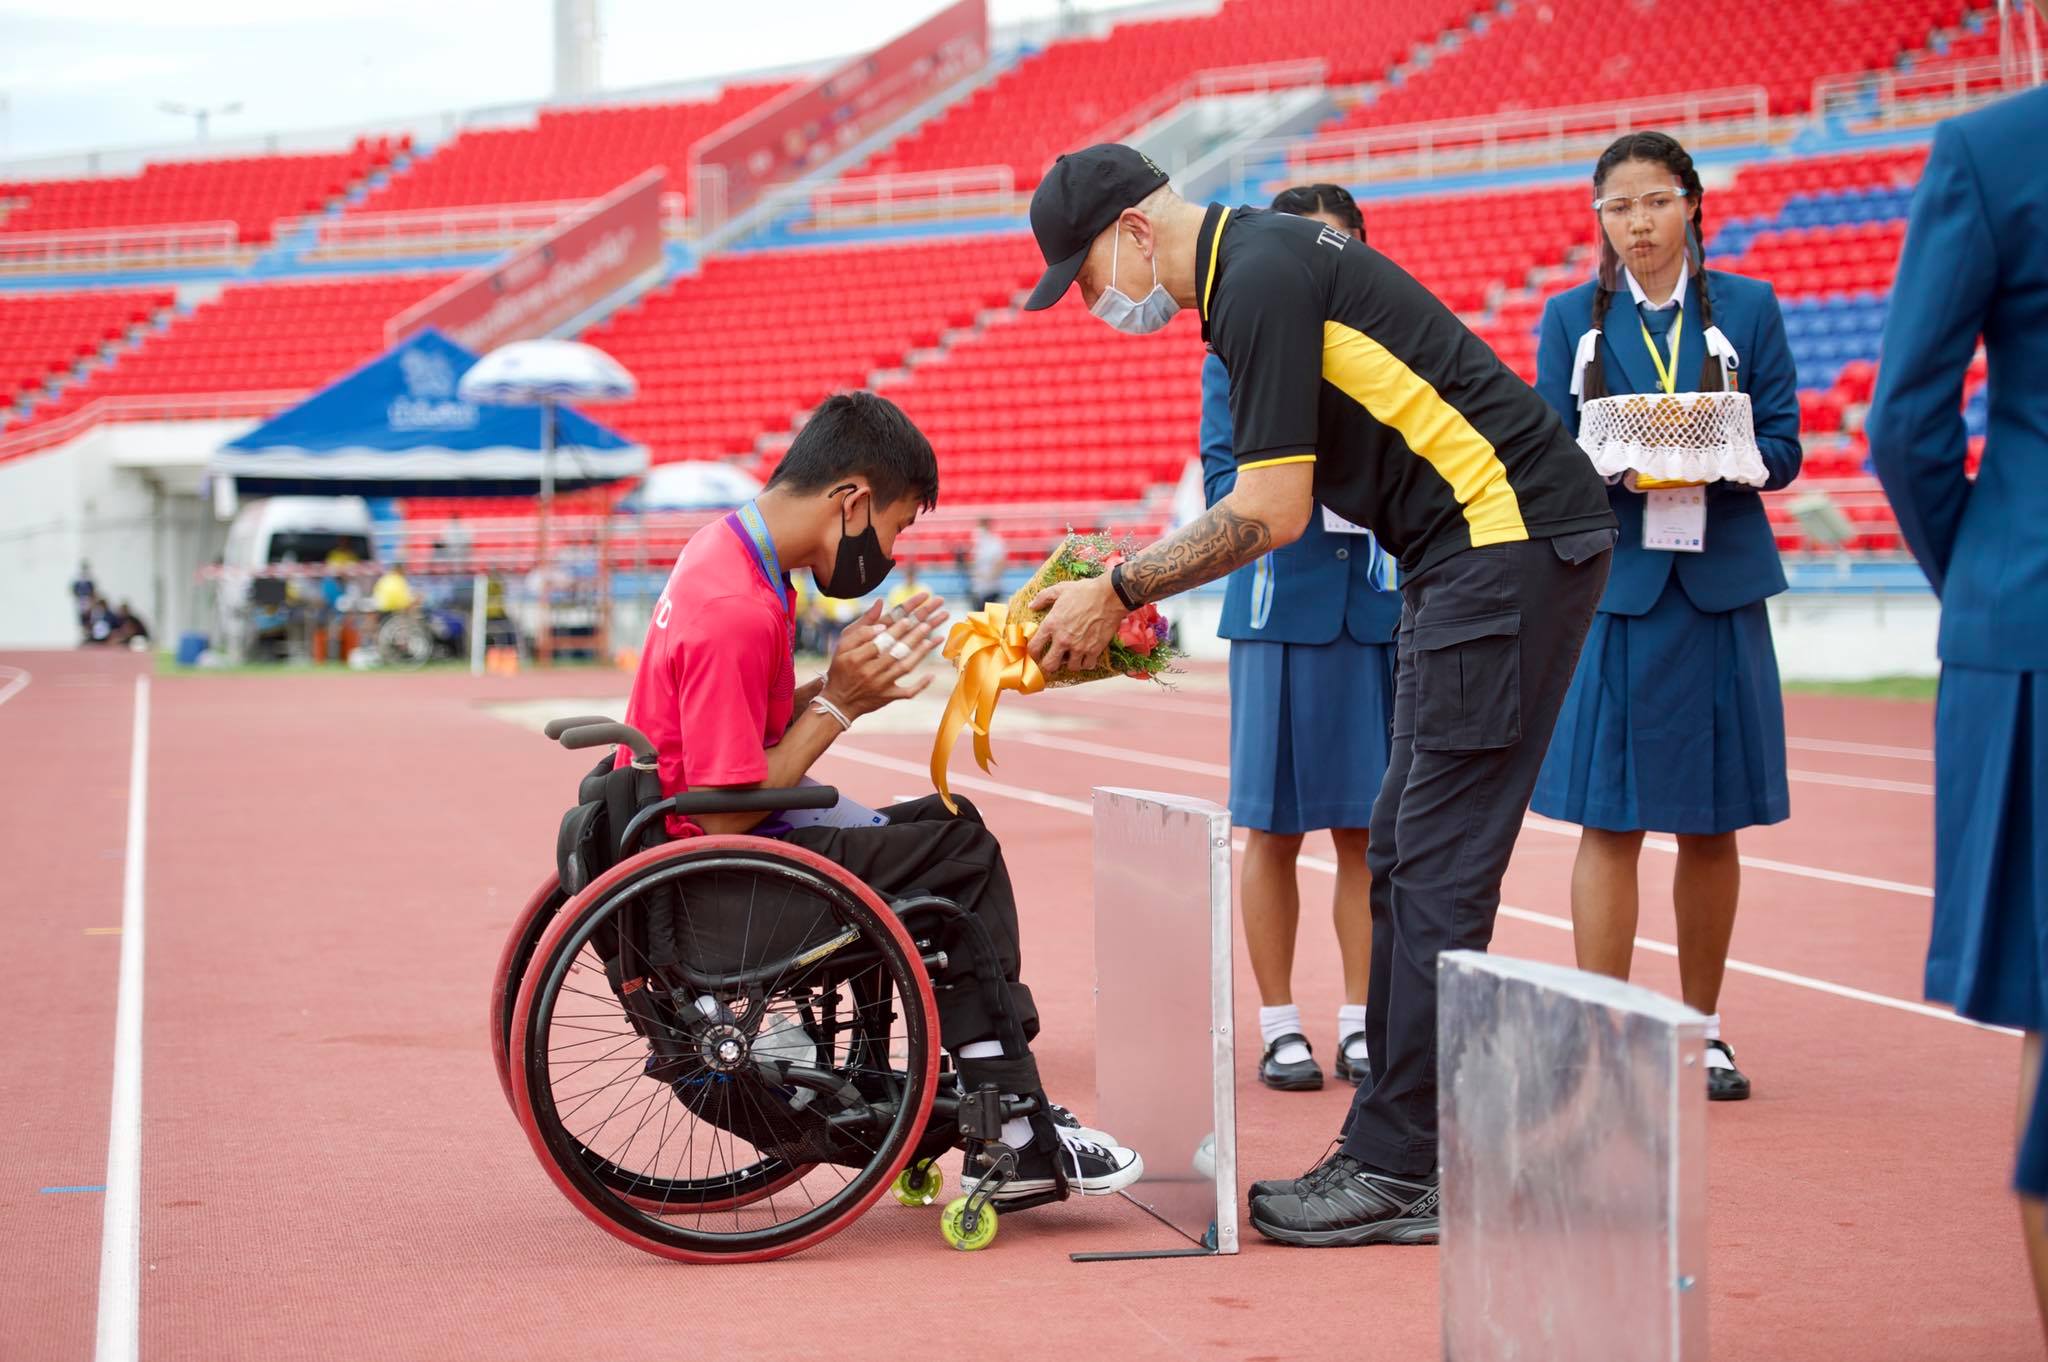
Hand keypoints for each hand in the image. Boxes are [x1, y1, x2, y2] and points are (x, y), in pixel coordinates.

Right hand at [823, 593, 948, 718]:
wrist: (839, 702)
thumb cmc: (841, 667)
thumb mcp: (843, 645)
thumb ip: (862, 625)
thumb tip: (880, 604)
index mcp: (857, 656)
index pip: (880, 640)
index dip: (895, 630)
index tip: (908, 619)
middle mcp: (870, 670)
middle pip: (895, 651)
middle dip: (913, 637)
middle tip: (927, 625)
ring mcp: (881, 685)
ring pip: (904, 667)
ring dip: (920, 653)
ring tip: (934, 639)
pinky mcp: (888, 697)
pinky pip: (907, 692)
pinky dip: (920, 685)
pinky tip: (932, 675)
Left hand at [1025, 575, 1122, 675]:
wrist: (1110, 595)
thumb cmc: (1085, 590)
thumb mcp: (1060, 589)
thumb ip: (1043, 597)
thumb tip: (1031, 606)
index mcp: (1051, 624)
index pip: (1034, 648)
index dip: (1032, 653)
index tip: (1036, 653)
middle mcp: (1063, 639)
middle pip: (1049, 665)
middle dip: (1049, 665)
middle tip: (1052, 660)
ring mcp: (1079, 646)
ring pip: (1070, 667)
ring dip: (1070, 663)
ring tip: (1072, 656)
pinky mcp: (1094, 650)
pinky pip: (1087, 665)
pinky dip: (1086, 663)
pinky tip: (1086, 656)